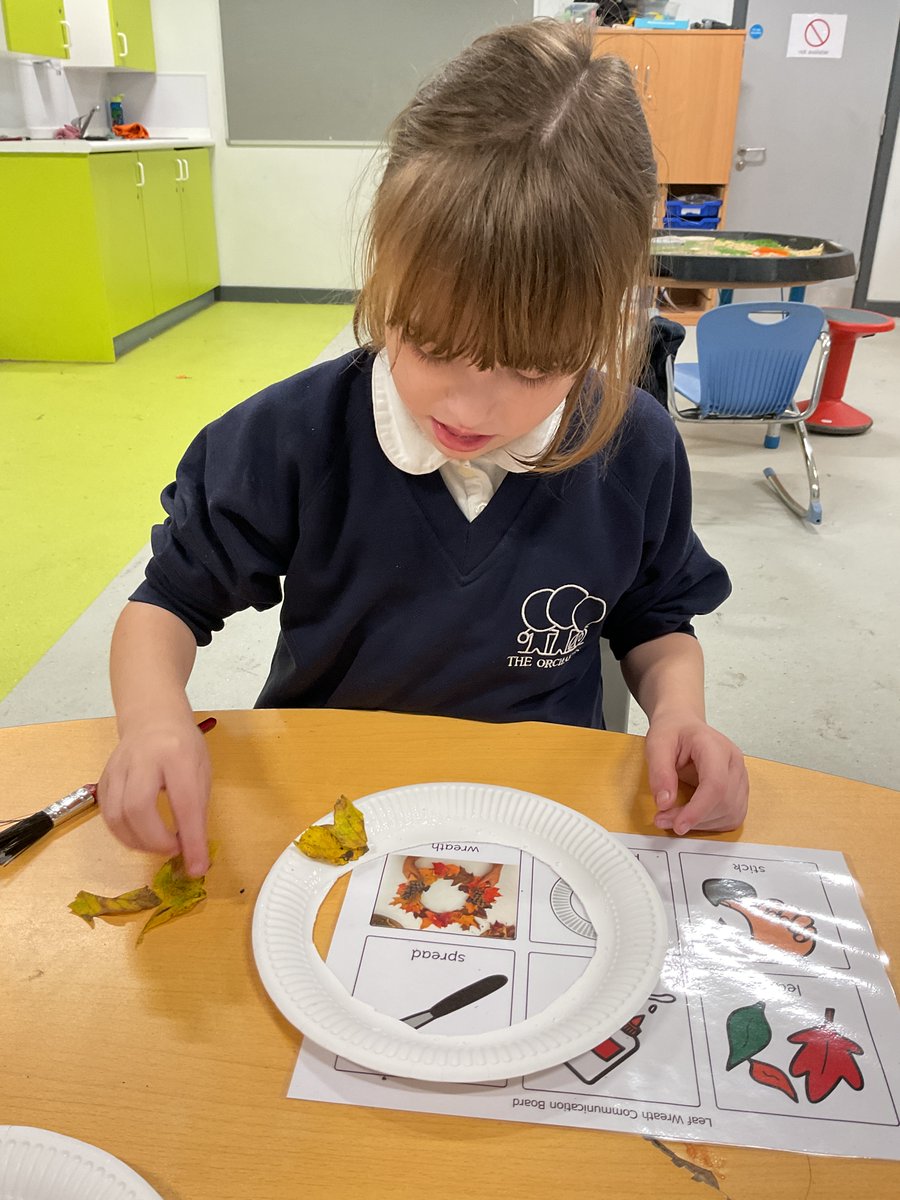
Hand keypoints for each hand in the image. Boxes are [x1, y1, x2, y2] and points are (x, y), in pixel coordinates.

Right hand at [98, 715, 210, 876]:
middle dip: (155, 841)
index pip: (184, 803)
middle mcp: (142, 759)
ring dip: (138, 842)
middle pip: (137, 808)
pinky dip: (124, 834)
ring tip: (158, 844)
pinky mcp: (103, 779)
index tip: (197, 867)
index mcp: (176, 754)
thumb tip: (194, 855)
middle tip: (173, 849)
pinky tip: (141, 834)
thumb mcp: (201, 771)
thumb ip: (197, 810)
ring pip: (116, 816)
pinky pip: (107, 815)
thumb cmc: (183, 746)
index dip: (191, 839)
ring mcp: (117, 769)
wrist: (152, 719)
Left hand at [644, 714, 747, 834]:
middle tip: (663, 819)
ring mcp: (740, 777)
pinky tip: (693, 816)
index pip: (716, 784)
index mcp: (715, 746)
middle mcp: (734, 762)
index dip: (698, 810)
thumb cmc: (673, 730)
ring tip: (674, 817)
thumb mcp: (656, 743)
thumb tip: (665, 802)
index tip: (678, 825)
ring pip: (731, 813)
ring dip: (702, 823)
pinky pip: (732, 816)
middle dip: (694, 818)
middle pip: (724, 802)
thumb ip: (659, 771)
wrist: (683, 724)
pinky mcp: (739, 790)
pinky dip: (711, 823)